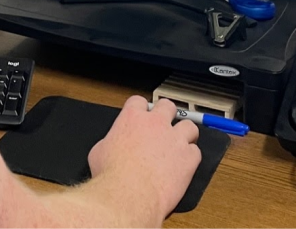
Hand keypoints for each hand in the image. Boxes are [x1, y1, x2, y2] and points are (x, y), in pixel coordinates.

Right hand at [87, 96, 200, 223]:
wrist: (129, 194)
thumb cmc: (112, 176)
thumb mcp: (99, 152)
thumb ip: (110, 142)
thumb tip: (111, 147)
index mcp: (132, 118)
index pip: (139, 101)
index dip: (140, 109)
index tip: (141, 117)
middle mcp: (155, 123)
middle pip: (167, 106)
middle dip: (167, 114)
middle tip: (163, 126)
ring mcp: (174, 139)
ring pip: (189, 126)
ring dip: (185, 134)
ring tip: (180, 144)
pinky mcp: (188, 159)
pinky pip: (196, 152)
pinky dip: (191, 157)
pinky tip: (184, 165)